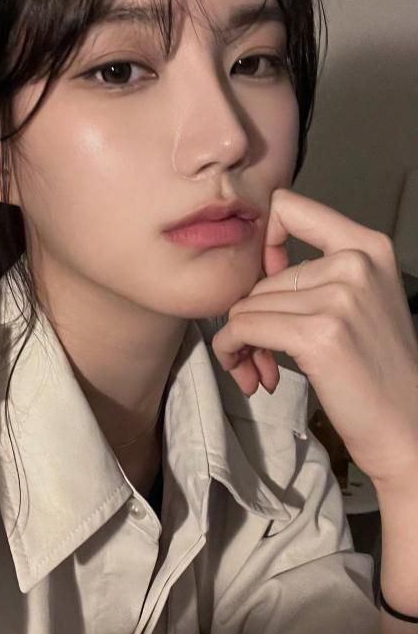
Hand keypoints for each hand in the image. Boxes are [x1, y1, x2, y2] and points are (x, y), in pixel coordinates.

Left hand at [211, 187, 417, 490]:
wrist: (408, 427)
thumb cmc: (375, 370)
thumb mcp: (359, 301)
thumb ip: (316, 273)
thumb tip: (254, 269)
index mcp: (368, 246)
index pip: (288, 206)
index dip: (263, 242)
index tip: (267, 280)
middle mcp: (356, 262)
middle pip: (260, 277)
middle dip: (251, 317)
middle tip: (262, 353)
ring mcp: (338, 297)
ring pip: (246, 306)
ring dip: (242, 342)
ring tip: (262, 368)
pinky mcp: (317, 333)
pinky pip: (243, 328)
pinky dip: (234, 352)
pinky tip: (254, 374)